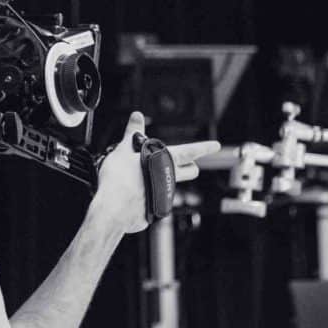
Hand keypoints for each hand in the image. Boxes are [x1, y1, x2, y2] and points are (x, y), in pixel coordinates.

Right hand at [95, 112, 218, 233]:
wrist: (111, 209)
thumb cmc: (117, 179)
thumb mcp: (123, 149)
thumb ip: (133, 132)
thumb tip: (137, 116)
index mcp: (164, 161)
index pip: (190, 151)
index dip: (204, 147)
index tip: (215, 145)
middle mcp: (168, 179)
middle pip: (190, 171)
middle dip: (189, 166)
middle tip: (182, 162)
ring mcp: (163, 197)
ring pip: (171, 186)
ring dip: (162, 181)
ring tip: (141, 177)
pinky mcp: (155, 212)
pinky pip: (154, 202)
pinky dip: (147, 197)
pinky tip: (131, 194)